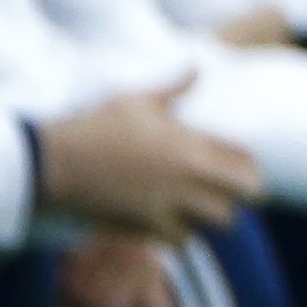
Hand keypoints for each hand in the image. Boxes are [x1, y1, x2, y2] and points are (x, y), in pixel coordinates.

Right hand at [38, 79, 264, 241]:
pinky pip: (183, 240)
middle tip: (229, 188)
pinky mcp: (147, 227)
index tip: (242, 164)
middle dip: (241, 192)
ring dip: (214, 214)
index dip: (249, 164)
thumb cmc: (97, 126)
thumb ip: (174, 87)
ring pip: (217, 221)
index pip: (245, 160)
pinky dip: (183, 233)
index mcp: (190, 144)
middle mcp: (187, 177)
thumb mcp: (137, 100)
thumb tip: (196, 67)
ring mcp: (169, 205)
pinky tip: (173, 221)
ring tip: (202, 204)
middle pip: (244, 196)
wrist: (56, 164)